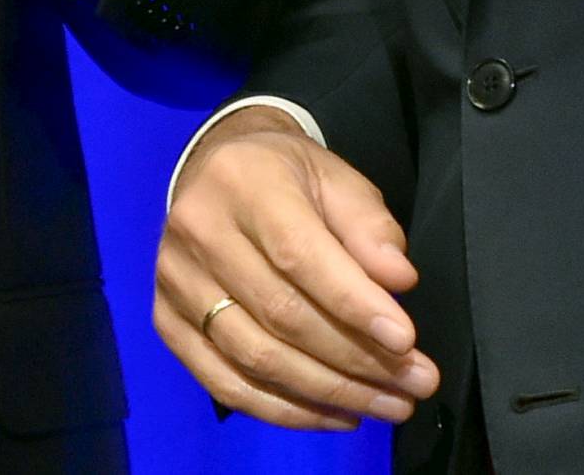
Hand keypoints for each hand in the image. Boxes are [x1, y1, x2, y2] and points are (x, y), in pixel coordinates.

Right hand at [157, 108, 440, 429]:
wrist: (219, 169)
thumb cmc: (288, 177)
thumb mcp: (337, 180)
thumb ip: (369, 227)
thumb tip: (397, 280)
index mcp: (242, 182)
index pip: (297, 253)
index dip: (353, 303)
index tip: (407, 341)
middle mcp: (198, 229)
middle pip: (280, 313)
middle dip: (357, 360)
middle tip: (416, 383)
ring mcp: (174, 277)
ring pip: (255, 356)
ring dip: (330, 393)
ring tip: (389, 405)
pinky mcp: (167, 318)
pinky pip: (224, 382)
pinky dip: (285, 411)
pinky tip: (336, 414)